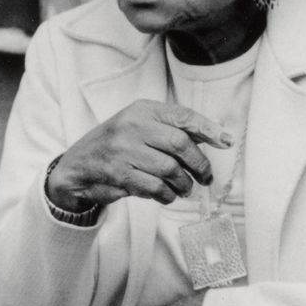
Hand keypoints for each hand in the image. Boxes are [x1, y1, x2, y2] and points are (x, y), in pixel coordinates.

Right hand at [47, 101, 232, 212]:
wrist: (78, 165)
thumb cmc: (121, 144)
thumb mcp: (144, 126)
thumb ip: (175, 129)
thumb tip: (218, 137)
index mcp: (143, 110)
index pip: (183, 116)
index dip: (209, 129)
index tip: (227, 142)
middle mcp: (132, 126)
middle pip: (180, 144)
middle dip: (199, 164)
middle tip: (206, 177)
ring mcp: (123, 150)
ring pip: (169, 169)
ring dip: (183, 184)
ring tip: (185, 188)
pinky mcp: (118, 174)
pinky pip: (154, 187)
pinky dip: (166, 195)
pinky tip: (167, 195)